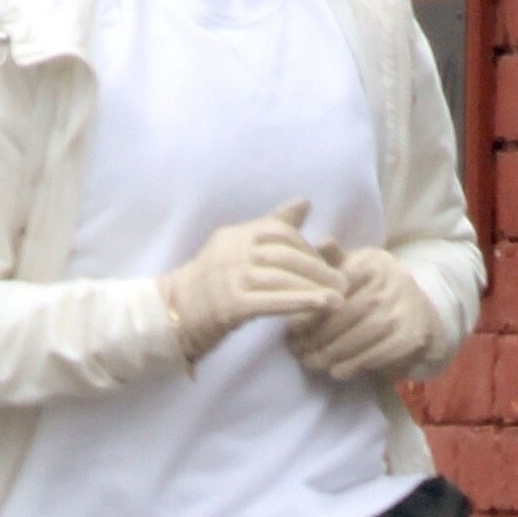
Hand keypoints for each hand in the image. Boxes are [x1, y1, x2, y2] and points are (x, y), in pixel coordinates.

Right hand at [158, 199, 342, 365]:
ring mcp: (231, 277)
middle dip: (317, 269)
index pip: (280, 233)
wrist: (175, 314)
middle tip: (342, 283)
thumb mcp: (239, 247)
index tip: (325, 265)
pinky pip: (272, 302)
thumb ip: (272, 226)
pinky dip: (301, 303)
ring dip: (315, 288)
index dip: (307, 248)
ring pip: (282, 279)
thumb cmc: (212, 282)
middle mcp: (234, 251)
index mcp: (237, 235)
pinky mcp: (231, 304)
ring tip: (339, 298)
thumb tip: (305, 202)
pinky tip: (322, 307)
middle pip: (285, 256)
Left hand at [286, 244, 440, 379]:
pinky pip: (372, 355)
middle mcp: (391, 285)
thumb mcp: (359, 267)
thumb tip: (321, 242)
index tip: (291, 327)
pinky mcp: (408, 339)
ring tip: (311, 362)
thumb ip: (336, 259)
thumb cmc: (376, 289)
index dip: (311, 311)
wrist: (420, 315)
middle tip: (297, 350)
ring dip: (329, 354)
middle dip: (316, 336)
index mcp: (374, 265)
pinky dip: (350, 365)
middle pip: (344, 315)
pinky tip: (335, 370)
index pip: (335, 290)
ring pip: (356, 338)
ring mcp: (401, 313)